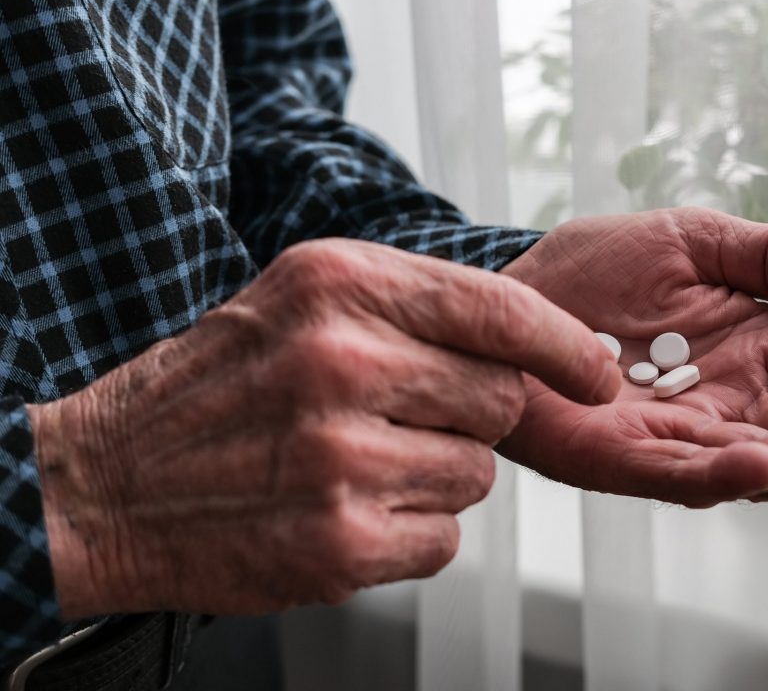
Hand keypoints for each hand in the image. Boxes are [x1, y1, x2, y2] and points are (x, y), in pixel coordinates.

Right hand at [29, 239, 619, 618]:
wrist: (110, 482)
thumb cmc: (222, 385)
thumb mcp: (304, 297)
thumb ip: (414, 305)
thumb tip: (538, 342)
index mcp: (339, 285)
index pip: (500, 309)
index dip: (566, 346)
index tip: (598, 373)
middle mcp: (342, 363)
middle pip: (501, 399)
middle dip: (470, 414)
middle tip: (400, 416)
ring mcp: (341, 458)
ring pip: (476, 473)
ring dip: (436, 475)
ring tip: (356, 462)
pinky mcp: (340, 543)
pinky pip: (444, 537)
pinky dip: (411, 531)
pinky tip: (346, 510)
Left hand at [500, 208, 767, 507]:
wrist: (509, 291)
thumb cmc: (598, 268)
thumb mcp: (693, 239)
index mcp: (753, 350)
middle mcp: (725, 404)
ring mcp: (674, 437)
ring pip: (754, 458)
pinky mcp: (616, 458)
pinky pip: (673, 471)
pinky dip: (718, 472)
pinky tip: (764, 465)